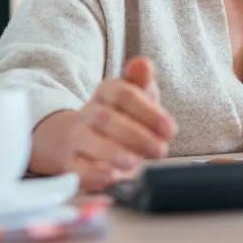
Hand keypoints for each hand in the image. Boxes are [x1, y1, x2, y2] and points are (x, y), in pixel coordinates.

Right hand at [66, 57, 176, 191]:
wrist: (84, 138)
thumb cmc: (122, 116)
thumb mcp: (137, 96)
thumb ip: (142, 82)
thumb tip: (142, 64)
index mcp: (107, 91)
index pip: (123, 94)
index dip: (148, 111)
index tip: (170, 129)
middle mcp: (90, 112)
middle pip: (106, 118)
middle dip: (135, 135)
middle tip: (160, 149)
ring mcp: (77, 137)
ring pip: (88, 140)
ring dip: (112, 152)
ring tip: (134, 162)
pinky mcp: (71, 163)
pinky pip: (76, 168)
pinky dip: (93, 174)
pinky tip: (112, 177)